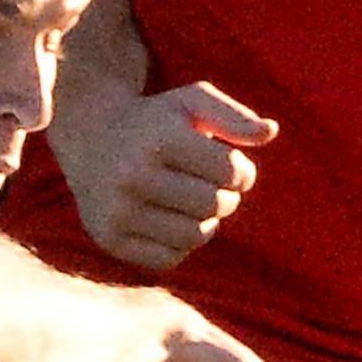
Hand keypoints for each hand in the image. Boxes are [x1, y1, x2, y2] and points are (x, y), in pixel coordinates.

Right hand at [56, 77, 270, 274]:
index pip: (230, 172)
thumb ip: (234, 116)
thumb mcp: (192, 102)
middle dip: (225, 197)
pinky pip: (169, 258)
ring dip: (206, 222)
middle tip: (212, 186)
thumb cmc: (156, 121)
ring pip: (195, 236)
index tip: (231, 166)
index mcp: (157, 137)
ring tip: (193, 202)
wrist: (90, 139)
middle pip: (214, 206)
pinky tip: (170, 219)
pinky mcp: (109, 239)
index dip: (242, 172)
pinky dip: (180, 243)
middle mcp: (131, 175)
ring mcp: (117, 210)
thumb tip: (271, 131)